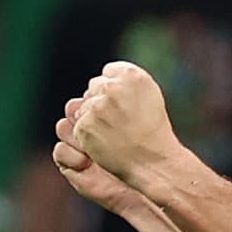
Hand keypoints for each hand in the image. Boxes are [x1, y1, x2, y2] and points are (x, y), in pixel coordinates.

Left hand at [65, 62, 181, 182]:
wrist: (151, 160)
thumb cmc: (153, 129)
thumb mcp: (149, 95)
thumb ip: (127, 81)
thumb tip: (106, 75)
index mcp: (131, 75)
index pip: (108, 71)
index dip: (113, 88)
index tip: (122, 102)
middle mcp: (112, 87)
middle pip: (94, 86)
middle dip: (100, 100)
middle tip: (117, 120)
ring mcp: (97, 106)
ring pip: (83, 106)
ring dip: (92, 118)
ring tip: (112, 133)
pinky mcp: (85, 125)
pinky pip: (79, 125)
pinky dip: (87, 135)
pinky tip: (104, 142)